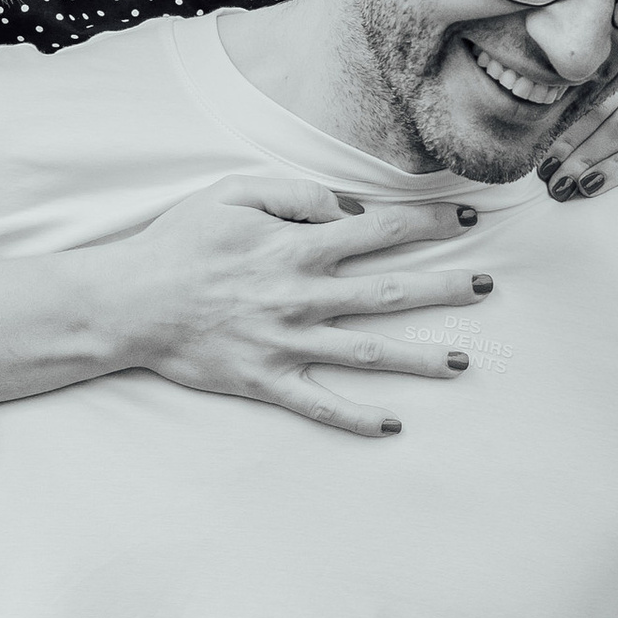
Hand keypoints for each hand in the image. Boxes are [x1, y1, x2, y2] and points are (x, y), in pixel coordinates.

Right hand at [117, 176, 494, 438]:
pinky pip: (321, 406)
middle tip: (489, 287)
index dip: (429, 225)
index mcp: (297, 247)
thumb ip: (295, 194)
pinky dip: (359, 418)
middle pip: (391, 292)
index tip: (467, 221)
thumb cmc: (180, 243)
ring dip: (421, 358)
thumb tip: (347, 209)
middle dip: (446, 287)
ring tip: (464, 362)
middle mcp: (302, 296)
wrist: (128, 303)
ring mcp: (287, 343)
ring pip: (369, 353)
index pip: (381, 231)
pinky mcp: (267, 381)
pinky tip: (395, 425)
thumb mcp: (232, 192)